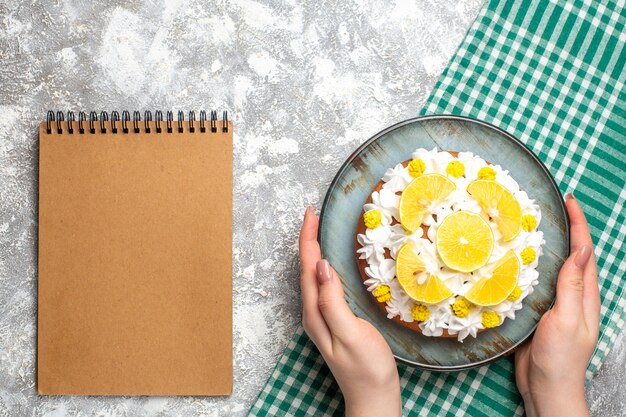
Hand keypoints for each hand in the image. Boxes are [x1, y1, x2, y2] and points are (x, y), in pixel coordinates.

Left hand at [299, 207, 400, 416]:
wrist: (374, 397)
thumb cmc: (367, 368)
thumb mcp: (350, 333)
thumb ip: (333, 301)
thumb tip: (323, 267)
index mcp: (316, 313)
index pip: (308, 268)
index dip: (308, 239)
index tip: (310, 214)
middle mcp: (313, 313)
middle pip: (307, 270)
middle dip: (308, 240)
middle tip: (313, 215)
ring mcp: (322, 318)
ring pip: (313, 277)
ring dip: (314, 252)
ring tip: (317, 231)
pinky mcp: (333, 322)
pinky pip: (322, 287)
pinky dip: (324, 268)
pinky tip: (329, 265)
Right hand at [515, 194, 598, 416]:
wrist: (546, 388)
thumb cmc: (560, 359)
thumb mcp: (568, 320)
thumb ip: (574, 286)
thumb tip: (582, 250)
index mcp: (585, 295)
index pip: (584, 251)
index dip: (579, 224)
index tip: (570, 200)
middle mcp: (573, 295)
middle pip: (571, 254)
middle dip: (566, 227)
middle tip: (551, 205)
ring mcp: (556, 303)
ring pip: (552, 266)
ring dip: (546, 244)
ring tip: (532, 224)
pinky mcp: (538, 311)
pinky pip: (535, 282)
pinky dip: (528, 264)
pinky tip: (514, 258)